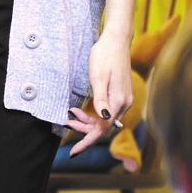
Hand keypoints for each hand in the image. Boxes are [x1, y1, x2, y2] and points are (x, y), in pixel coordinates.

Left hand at [64, 30, 133, 153]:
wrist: (116, 40)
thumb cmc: (105, 56)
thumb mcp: (98, 77)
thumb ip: (101, 100)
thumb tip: (104, 119)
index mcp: (118, 102)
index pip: (102, 130)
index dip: (87, 142)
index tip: (73, 152)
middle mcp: (124, 104)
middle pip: (104, 127)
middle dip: (84, 130)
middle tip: (66, 124)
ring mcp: (124, 100)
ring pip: (104, 120)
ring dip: (88, 121)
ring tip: (71, 114)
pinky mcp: (120, 95)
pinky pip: (106, 112)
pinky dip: (93, 113)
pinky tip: (80, 109)